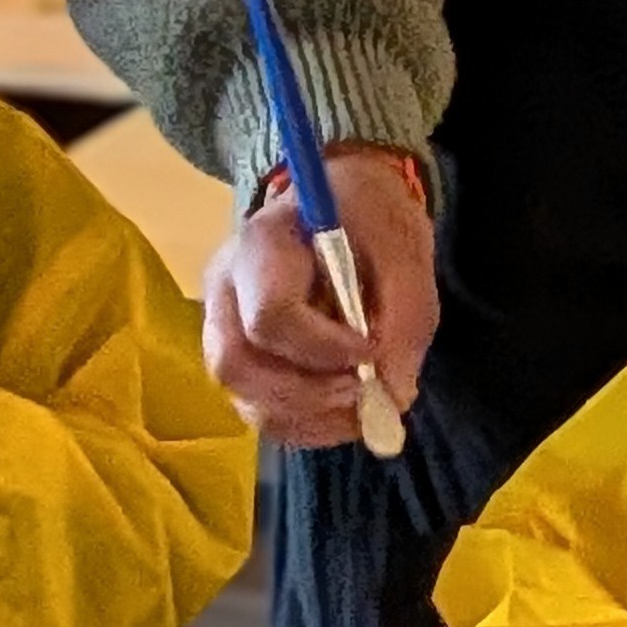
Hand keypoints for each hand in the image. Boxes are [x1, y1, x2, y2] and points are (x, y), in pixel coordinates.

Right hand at [204, 144, 437, 449]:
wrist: (342, 202)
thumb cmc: (369, 218)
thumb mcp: (403, 247)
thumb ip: (405, 316)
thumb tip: (394, 393)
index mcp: (263, 244)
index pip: (269, 314)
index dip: (323, 348)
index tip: (372, 348)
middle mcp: (225, 287)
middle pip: (237, 364)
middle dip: (306, 395)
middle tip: (365, 390)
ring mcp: (222, 324)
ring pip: (242, 396)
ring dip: (307, 417)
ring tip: (361, 405)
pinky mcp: (238, 354)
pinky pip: (254, 408)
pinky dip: (303, 424)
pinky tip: (342, 411)